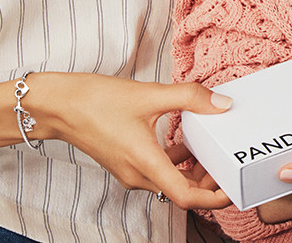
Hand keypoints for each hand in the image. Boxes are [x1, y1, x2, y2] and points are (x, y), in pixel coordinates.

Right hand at [37, 73, 232, 209]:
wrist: (59, 105)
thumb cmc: (98, 100)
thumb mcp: (151, 94)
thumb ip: (190, 97)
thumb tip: (222, 104)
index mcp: (144, 164)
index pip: (186, 196)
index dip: (213, 198)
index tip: (232, 188)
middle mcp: (137, 175)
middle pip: (181, 190)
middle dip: (207, 181)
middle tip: (225, 160)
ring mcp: (129, 170)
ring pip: (169, 179)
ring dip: (192, 169)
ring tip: (210, 147)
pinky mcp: (125, 161)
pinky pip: (157, 169)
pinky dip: (175, 160)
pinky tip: (184, 139)